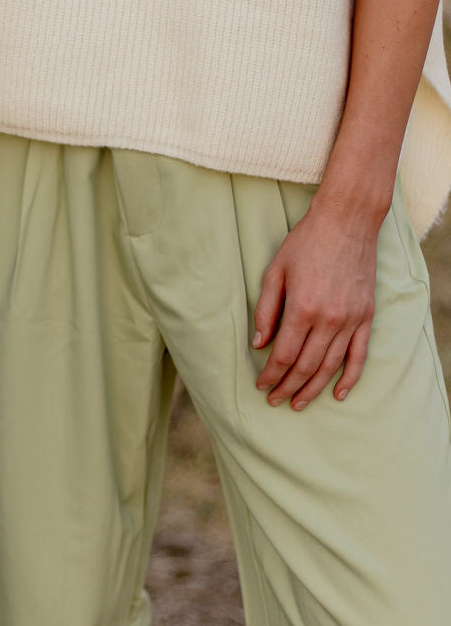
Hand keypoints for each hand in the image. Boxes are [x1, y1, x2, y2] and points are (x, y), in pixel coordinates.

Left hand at [252, 198, 378, 410]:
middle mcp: (329, 320)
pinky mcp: (366, 317)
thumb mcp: (274, 271)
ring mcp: (351, 320)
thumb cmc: (305, 243)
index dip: (270, 374)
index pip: (283, 355)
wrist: (347, 222)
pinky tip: (338, 393)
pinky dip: (350, 377)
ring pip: (331, 366)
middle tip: (275, 400)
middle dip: (287, 387)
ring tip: (298, 403)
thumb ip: (266, 311)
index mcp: (303, 308)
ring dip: (313, 389)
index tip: (261, 385)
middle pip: (305, 366)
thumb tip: (258, 344)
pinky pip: (360, 355)